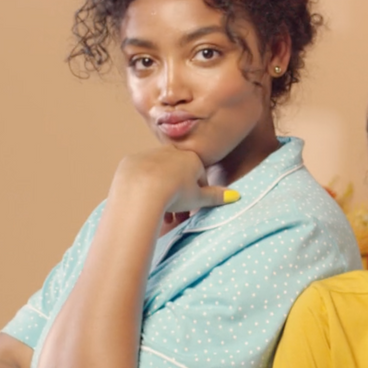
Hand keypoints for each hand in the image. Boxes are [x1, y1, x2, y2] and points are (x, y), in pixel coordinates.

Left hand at [110, 147, 234, 214]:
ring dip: (161, 191)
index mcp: (191, 158)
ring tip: (159, 212)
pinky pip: (140, 175)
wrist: (141, 190)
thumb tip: (236, 195)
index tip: (191, 210)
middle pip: (177, 174)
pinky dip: (143, 186)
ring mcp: (149, 154)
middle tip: (175, 215)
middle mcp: (170, 151)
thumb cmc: (175, 194)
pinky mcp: (131, 161)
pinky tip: (142, 200)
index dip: (196, 195)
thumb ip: (216, 196)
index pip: (198, 176)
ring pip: (159, 174)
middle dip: (178, 193)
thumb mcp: (199, 199)